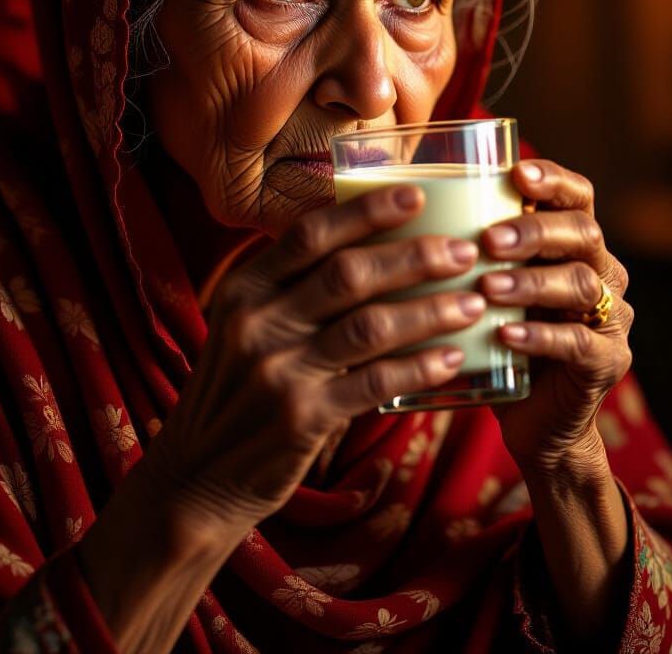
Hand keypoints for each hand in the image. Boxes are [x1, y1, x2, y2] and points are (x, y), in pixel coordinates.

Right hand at [143, 184, 484, 537]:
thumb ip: (290, 294)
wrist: (197, 475)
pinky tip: (454, 360)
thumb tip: (370, 254)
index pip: (309, 234)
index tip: (416, 195)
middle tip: (464, 250)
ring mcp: (278, 370)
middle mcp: (257, 321)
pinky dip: (420, 368)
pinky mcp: (302, 418)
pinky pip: (376, 383)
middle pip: (348, 273)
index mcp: (243, 289)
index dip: (366, 211)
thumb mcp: (243, 330)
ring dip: (430, 310)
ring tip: (474, 302)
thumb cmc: (237, 393)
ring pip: (370, 325)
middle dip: (414, 255)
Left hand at [479, 159, 633, 474]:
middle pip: (584, 234)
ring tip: (489, 286)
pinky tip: (506, 336)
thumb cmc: (496, 339)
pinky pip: (579, 343)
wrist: (534, 421)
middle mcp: (602, 272)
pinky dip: (541, 336)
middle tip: (489, 239)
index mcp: (573, 245)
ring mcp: (611, 319)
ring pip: (583, 285)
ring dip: (531, 282)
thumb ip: (464, 249)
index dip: (553, 180)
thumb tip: (393, 206)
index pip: (577, 197)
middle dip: (536, 231)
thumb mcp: (482, 287)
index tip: (517, 173)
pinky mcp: (606, 363)